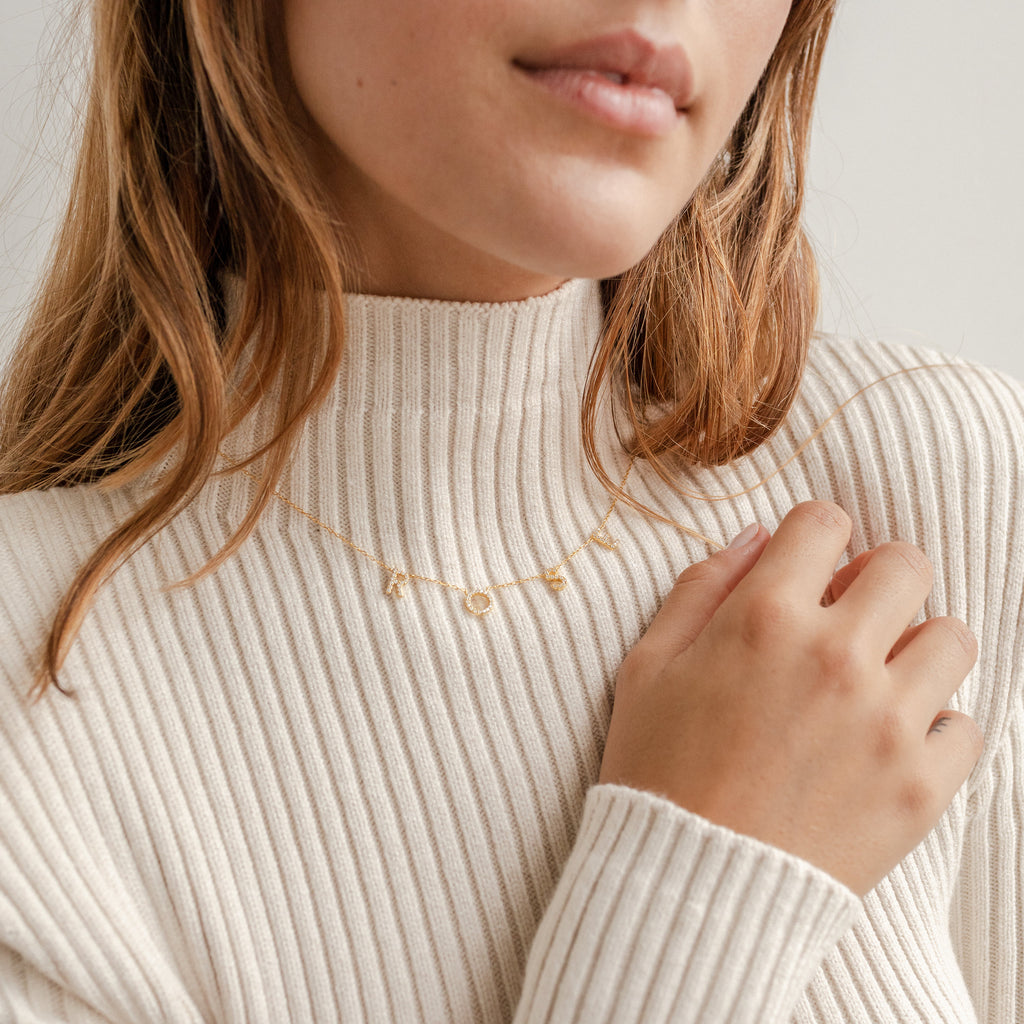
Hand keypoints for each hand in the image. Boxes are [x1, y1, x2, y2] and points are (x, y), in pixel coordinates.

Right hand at [599, 502, 982, 895]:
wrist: (687, 886)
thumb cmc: (658, 770)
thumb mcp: (648, 665)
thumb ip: (701, 587)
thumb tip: (757, 537)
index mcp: (764, 619)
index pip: (823, 521)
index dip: (813, 534)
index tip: (808, 565)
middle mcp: (836, 658)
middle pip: (906, 564)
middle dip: (875, 575)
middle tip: (849, 612)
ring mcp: (887, 723)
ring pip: (953, 637)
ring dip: (916, 644)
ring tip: (877, 676)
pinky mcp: (920, 787)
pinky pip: (965, 725)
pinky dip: (934, 726)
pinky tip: (888, 740)